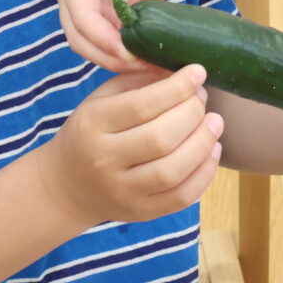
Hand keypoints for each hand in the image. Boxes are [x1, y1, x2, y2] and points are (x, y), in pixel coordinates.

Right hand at [36, 66, 222, 226]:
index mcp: (92, 124)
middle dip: (192, 113)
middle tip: (202, 99)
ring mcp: (123, 191)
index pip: (141, 106)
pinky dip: (205, 173)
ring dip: (203, 143)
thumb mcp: (101, 99)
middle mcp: (104, 160)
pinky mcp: (140, 213)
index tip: (198, 72)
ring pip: (172, 170)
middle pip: (160, 138)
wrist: (67, 186)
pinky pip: (181, 197)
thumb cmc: (91, 133)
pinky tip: (212, 151)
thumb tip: (180, 70)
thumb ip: (138, 81)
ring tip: (215, 122)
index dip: (176, 88)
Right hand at [55, 0, 184, 71]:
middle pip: (78, 35)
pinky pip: (107, 38)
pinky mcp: (103, 10)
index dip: (102, 38)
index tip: (130, 53)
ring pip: (90, 42)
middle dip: (106, 54)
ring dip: (114, 57)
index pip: (79, 14)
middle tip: (141, 67)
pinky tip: (147, 57)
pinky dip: (123, 50)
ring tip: (147, 66)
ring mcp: (86, 2)